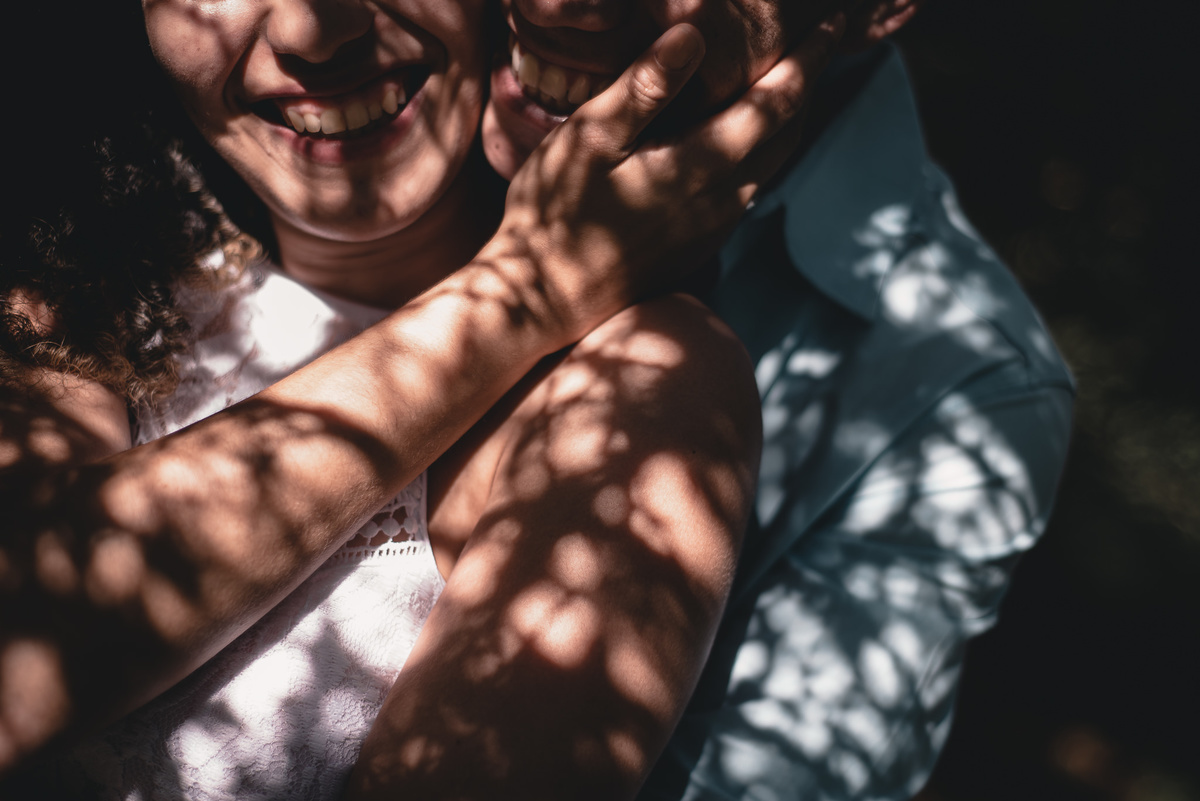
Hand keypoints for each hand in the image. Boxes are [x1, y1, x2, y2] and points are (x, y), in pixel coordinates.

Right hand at [480, 15, 846, 343]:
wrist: (542, 300)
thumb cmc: (553, 214)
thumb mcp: (588, 138)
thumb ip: (643, 87)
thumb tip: (694, 33)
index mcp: (699, 166)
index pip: (776, 104)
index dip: (808, 61)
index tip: (832, 26)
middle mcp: (719, 201)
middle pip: (787, 138)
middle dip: (807, 91)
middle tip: (819, 51)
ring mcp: (710, 230)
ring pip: (769, 169)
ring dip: (786, 128)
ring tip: (786, 92)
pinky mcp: (695, 248)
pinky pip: (745, 194)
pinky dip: (758, 158)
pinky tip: (741, 147)